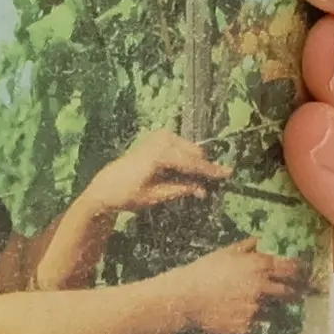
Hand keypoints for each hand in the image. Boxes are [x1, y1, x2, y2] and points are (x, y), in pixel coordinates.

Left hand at [83, 129, 229, 217]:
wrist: (105, 186)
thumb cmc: (127, 194)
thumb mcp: (154, 197)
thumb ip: (179, 190)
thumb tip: (203, 190)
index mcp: (158, 156)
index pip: (191, 162)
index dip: (210, 170)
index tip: (228, 174)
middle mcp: (159, 141)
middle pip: (194, 152)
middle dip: (203, 168)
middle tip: (210, 186)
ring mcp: (159, 136)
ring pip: (190, 148)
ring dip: (195, 164)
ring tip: (194, 183)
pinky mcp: (158, 138)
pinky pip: (182, 146)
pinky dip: (187, 158)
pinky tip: (185, 173)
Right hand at [169, 238, 309, 333]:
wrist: (185, 298)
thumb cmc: (204, 271)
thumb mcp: (225, 253)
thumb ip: (246, 247)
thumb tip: (259, 240)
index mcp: (259, 266)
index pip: (291, 269)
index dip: (300, 272)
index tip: (305, 275)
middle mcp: (262, 288)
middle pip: (288, 293)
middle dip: (293, 293)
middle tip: (296, 294)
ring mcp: (256, 309)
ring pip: (272, 311)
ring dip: (269, 309)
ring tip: (253, 306)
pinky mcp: (247, 326)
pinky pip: (255, 325)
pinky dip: (250, 322)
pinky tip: (236, 316)